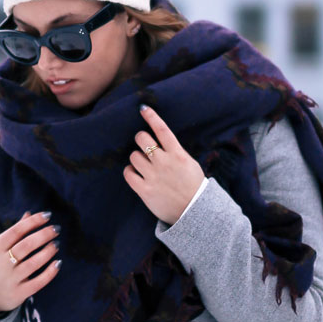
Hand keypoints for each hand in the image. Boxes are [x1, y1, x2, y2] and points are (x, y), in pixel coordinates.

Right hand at [0, 211, 60, 314]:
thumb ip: (14, 232)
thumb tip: (30, 214)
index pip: (17, 231)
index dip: (33, 221)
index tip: (48, 215)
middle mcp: (2, 263)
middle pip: (26, 245)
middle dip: (44, 235)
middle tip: (56, 229)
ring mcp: (10, 279)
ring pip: (33, 263)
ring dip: (48, 251)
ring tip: (56, 244)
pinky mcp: (18, 294)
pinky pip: (38, 282)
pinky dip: (50, 272)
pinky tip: (58, 263)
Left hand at [124, 105, 206, 226]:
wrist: (194, 212)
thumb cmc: (193, 186)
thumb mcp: (190, 164)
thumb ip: (175, 152)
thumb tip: (160, 140)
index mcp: (177, 154)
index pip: (162, 129)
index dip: (151, 116)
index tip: (143, 108)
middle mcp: (164, 162)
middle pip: (142, 139)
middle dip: (141, 139)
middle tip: (144, 145)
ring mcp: (153, 176)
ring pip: (133, 156)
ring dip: (136, 158)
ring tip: (143, 165)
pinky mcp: (144, 190)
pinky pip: (128, 173)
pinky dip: (130, 171)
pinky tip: (135, 173)